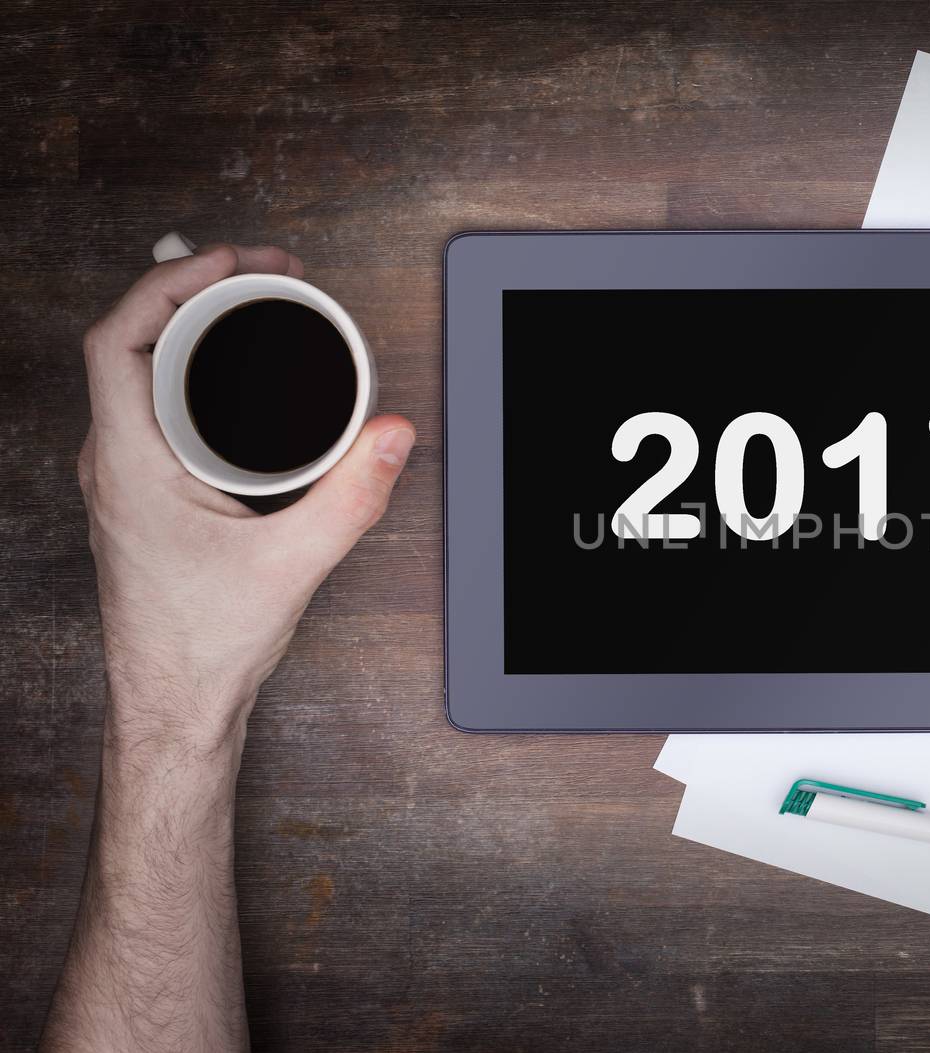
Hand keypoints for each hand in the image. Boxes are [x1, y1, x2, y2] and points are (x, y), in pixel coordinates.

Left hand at [78, 244, 413, 749]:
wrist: (174, 702)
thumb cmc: (203, 643)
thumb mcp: (292, 564)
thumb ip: (351, 496)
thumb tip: (393, 434)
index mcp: (129, 462)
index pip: (118, 339)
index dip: (169, 282)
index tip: (230, 263)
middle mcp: (115, 460)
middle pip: (135, 339)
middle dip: (199, 289)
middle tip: (265, 272)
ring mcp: (126, 475)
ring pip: (145, 371)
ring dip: (197, 328)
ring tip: (259, 307)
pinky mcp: (147, 491)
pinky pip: (161, 404)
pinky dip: (201, 370)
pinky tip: (246, 377)